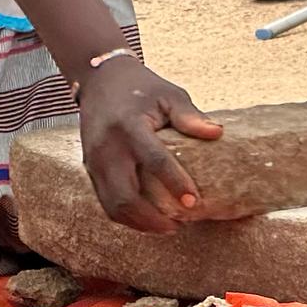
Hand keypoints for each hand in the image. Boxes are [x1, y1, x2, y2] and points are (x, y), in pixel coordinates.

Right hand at [78, 58, 220, 232]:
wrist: (98, 80)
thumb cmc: (140, 88)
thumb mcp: (169, 95)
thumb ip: (190, 116)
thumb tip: (217, 134)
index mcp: (129, 126)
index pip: (153, 159)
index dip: (175, 182)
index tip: (195, 202)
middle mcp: (107, 146)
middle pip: (124, 194)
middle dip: (152, 218)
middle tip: (180, 225)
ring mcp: (94, 160)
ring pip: (112, 204)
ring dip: (138, 222)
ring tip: (166, 227)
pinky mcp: (89, 167)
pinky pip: (105, 201)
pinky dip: (126, 215)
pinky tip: (146, 219)